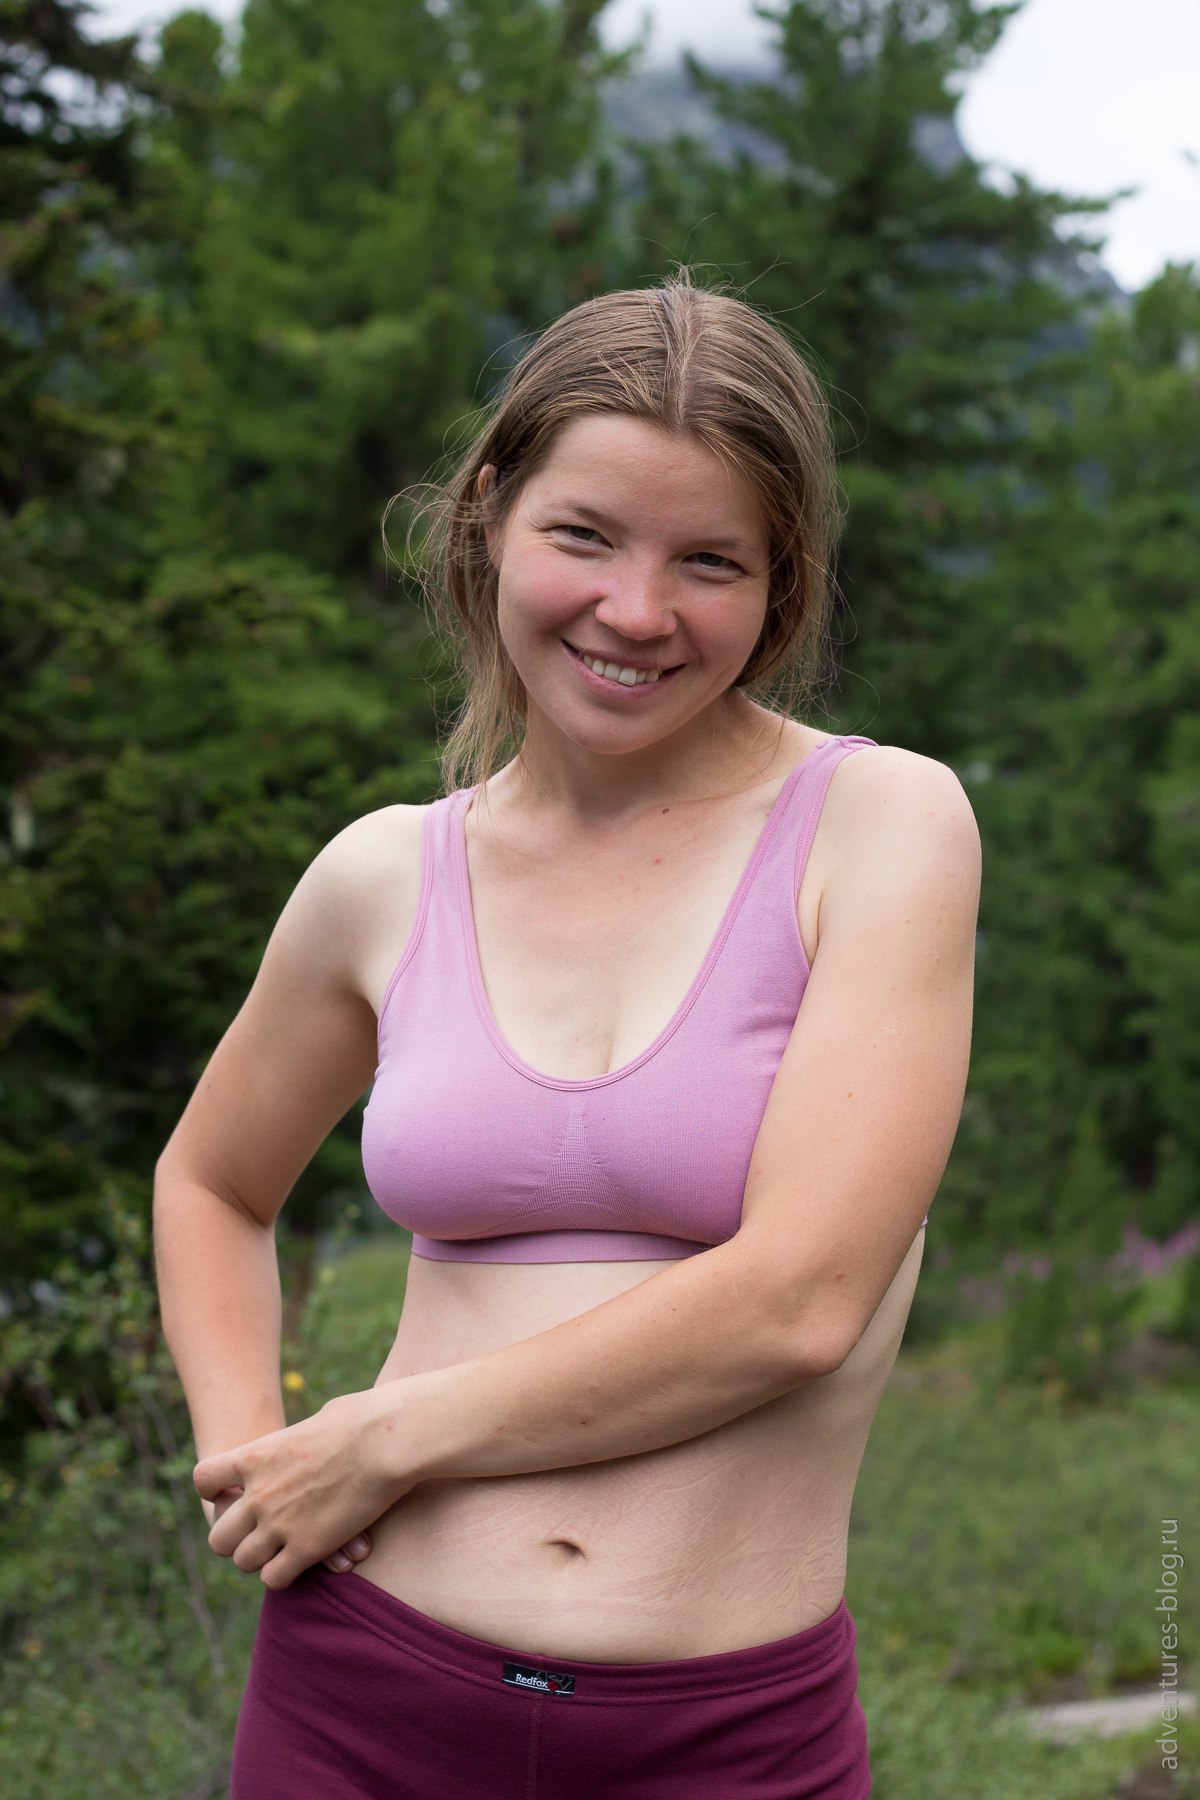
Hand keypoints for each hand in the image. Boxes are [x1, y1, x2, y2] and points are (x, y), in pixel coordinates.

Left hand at [193, 1389, 409, 1589]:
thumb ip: (304, 1437)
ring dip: (261, 1559)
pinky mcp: (306, 1548)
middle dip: (236, 1539)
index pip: (204, 1479)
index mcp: (255, 1455)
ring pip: (244, 1562)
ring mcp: (279, 1524)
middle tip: (260, 1534)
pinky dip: (282, 1575)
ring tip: (282, 1551)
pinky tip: (300, 1561)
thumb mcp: (318, 1418)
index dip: (215, 1488)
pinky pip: (274, 1578)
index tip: (235, 1490)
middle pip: (219, 1538)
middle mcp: (258, 1494)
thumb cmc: (363, 1419)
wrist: (387, 1441)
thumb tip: (318, 1432)